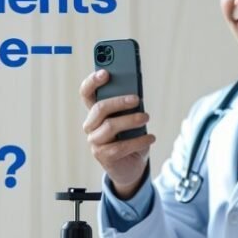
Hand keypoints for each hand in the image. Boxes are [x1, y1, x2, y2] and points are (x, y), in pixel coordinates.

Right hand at [80, 69, 155, 197]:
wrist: (131, 165)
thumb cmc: (131, 136)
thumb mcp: (131, 118)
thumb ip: (129, 106)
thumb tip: (136, 95)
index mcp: (96, 112)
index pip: (86, 93)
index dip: (93, 82)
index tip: (105, 73)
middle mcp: (91, 126)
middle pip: (99, 108)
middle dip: (119, 101)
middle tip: (137, 99)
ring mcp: (95, 142)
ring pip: (109, 126)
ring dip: (130, 120)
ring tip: (146, 117)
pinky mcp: (103, 156)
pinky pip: (121, 146)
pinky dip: (139, 140)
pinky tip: (151, 137)